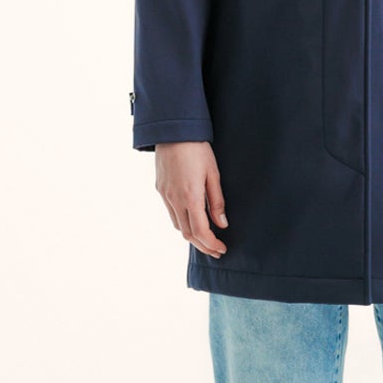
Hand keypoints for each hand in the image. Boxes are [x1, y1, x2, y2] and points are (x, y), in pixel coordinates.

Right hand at [154, 141, 228, 256]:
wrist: (173, 131)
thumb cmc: (197, 149)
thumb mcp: (213, 173)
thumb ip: (217, 201)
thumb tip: (222, 224)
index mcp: (190, 197)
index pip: (200, 232)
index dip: (211, 244)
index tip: (222, 248)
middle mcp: (175, 200)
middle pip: (188, 234)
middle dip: (203, 246)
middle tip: (216, 250)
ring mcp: (165, 195)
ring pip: (178, 226)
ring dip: (192, 236)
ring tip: (206, 239)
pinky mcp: (160, 190)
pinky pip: (171, 213)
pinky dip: (183, 223)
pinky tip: (193, 221)